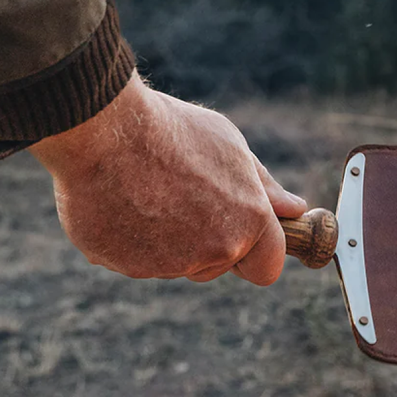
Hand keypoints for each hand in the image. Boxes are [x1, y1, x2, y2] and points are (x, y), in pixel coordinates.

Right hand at [30, 72, 306, 284]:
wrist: (103, 128)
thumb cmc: (172, 130)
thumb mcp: (231, 147)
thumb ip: (265, 188)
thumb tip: (293, 210)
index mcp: (249, 222)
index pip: (268, 268)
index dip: (257, 254)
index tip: (244, 238)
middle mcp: (214, 250)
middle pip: (218, 266)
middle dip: (208, 242)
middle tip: (183, 197)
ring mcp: (169, 263)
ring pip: (175, 263)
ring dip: (168, 239)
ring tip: (148, 190)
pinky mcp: (126, 266)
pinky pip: (135, 259)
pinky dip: (130, 238)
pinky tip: (121, 199)